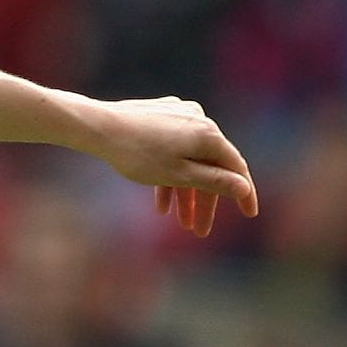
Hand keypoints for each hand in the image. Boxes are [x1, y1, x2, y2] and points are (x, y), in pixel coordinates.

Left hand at [79, 96, 257, 236]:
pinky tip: (161, 203)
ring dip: (185, 192)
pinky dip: (170, 174)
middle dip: (204, 201)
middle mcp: (199, 119)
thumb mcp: (179, 175)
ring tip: (178, 221)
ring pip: (190, 159)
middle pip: (210, 165)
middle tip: (199, 231)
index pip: (235, 167)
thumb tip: (243, 187)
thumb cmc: (137, 153)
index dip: (243, 193)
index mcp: (209, 133)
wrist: (97, 126)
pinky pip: (173, 149)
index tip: (249, 214)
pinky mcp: (161, 116)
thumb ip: (213, 182)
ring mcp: (179, 115)